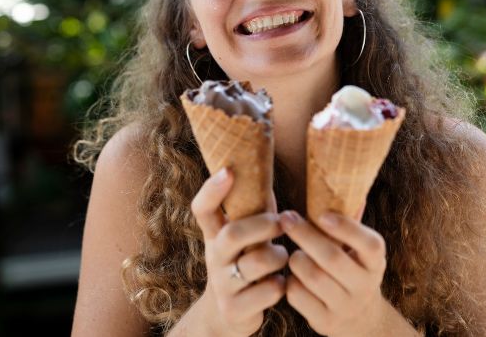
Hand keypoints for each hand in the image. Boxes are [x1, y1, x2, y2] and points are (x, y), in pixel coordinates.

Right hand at [190, 168, 288, 336]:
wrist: (228, 316)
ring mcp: (223, 285)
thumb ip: (254, 209)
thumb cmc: (245, 263)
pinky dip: (280, 285)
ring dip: (277, 256)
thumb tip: (267, 167)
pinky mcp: (236, 309)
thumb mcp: (244, 238)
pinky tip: (280, 283)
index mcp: (215, 236)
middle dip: (262, 225)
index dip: (212, 189)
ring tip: (283, 257)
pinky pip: (268, 291)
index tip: (228, 170)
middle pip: (232, 235)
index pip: (202, 209)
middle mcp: (215, 258)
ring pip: (256, 263)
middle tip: (281, 222)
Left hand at [279, 209, 387, 336]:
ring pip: (312, 277)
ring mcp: (346, 306)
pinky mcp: (325, 322)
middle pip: (332, 257)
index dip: (346, 228)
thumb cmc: (351, 267)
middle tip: (286, 217)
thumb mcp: (359, 248)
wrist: (358, 318)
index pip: (368, 243)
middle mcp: (365, 284)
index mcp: (376, 260)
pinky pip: (298, 297)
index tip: (321, 214)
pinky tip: (291, 276)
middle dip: (305, 235)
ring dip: (295, 259)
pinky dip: (290, 282)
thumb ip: (350, 219)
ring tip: (292, 251)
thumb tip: (348, 179)